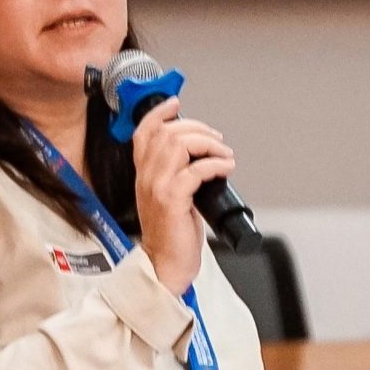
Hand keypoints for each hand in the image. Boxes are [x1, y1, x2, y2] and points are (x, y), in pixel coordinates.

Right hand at [129, 98, 235, 295]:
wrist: (164, 266)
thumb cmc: (171, 234)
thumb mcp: (168, 197)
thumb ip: (175, 174)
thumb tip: (201, 155)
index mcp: (144, 174)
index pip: (143, 132)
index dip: (158, 113)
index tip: (175, 103)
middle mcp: (146, 177)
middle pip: (166, 132)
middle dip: (197, 128)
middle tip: (216, 140)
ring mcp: (157, 188)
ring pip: (179, 145)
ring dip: (209, 144)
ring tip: (224, 155)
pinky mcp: (172, 201)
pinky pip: (195, 170)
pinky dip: (216, 164)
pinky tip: (227, 168)